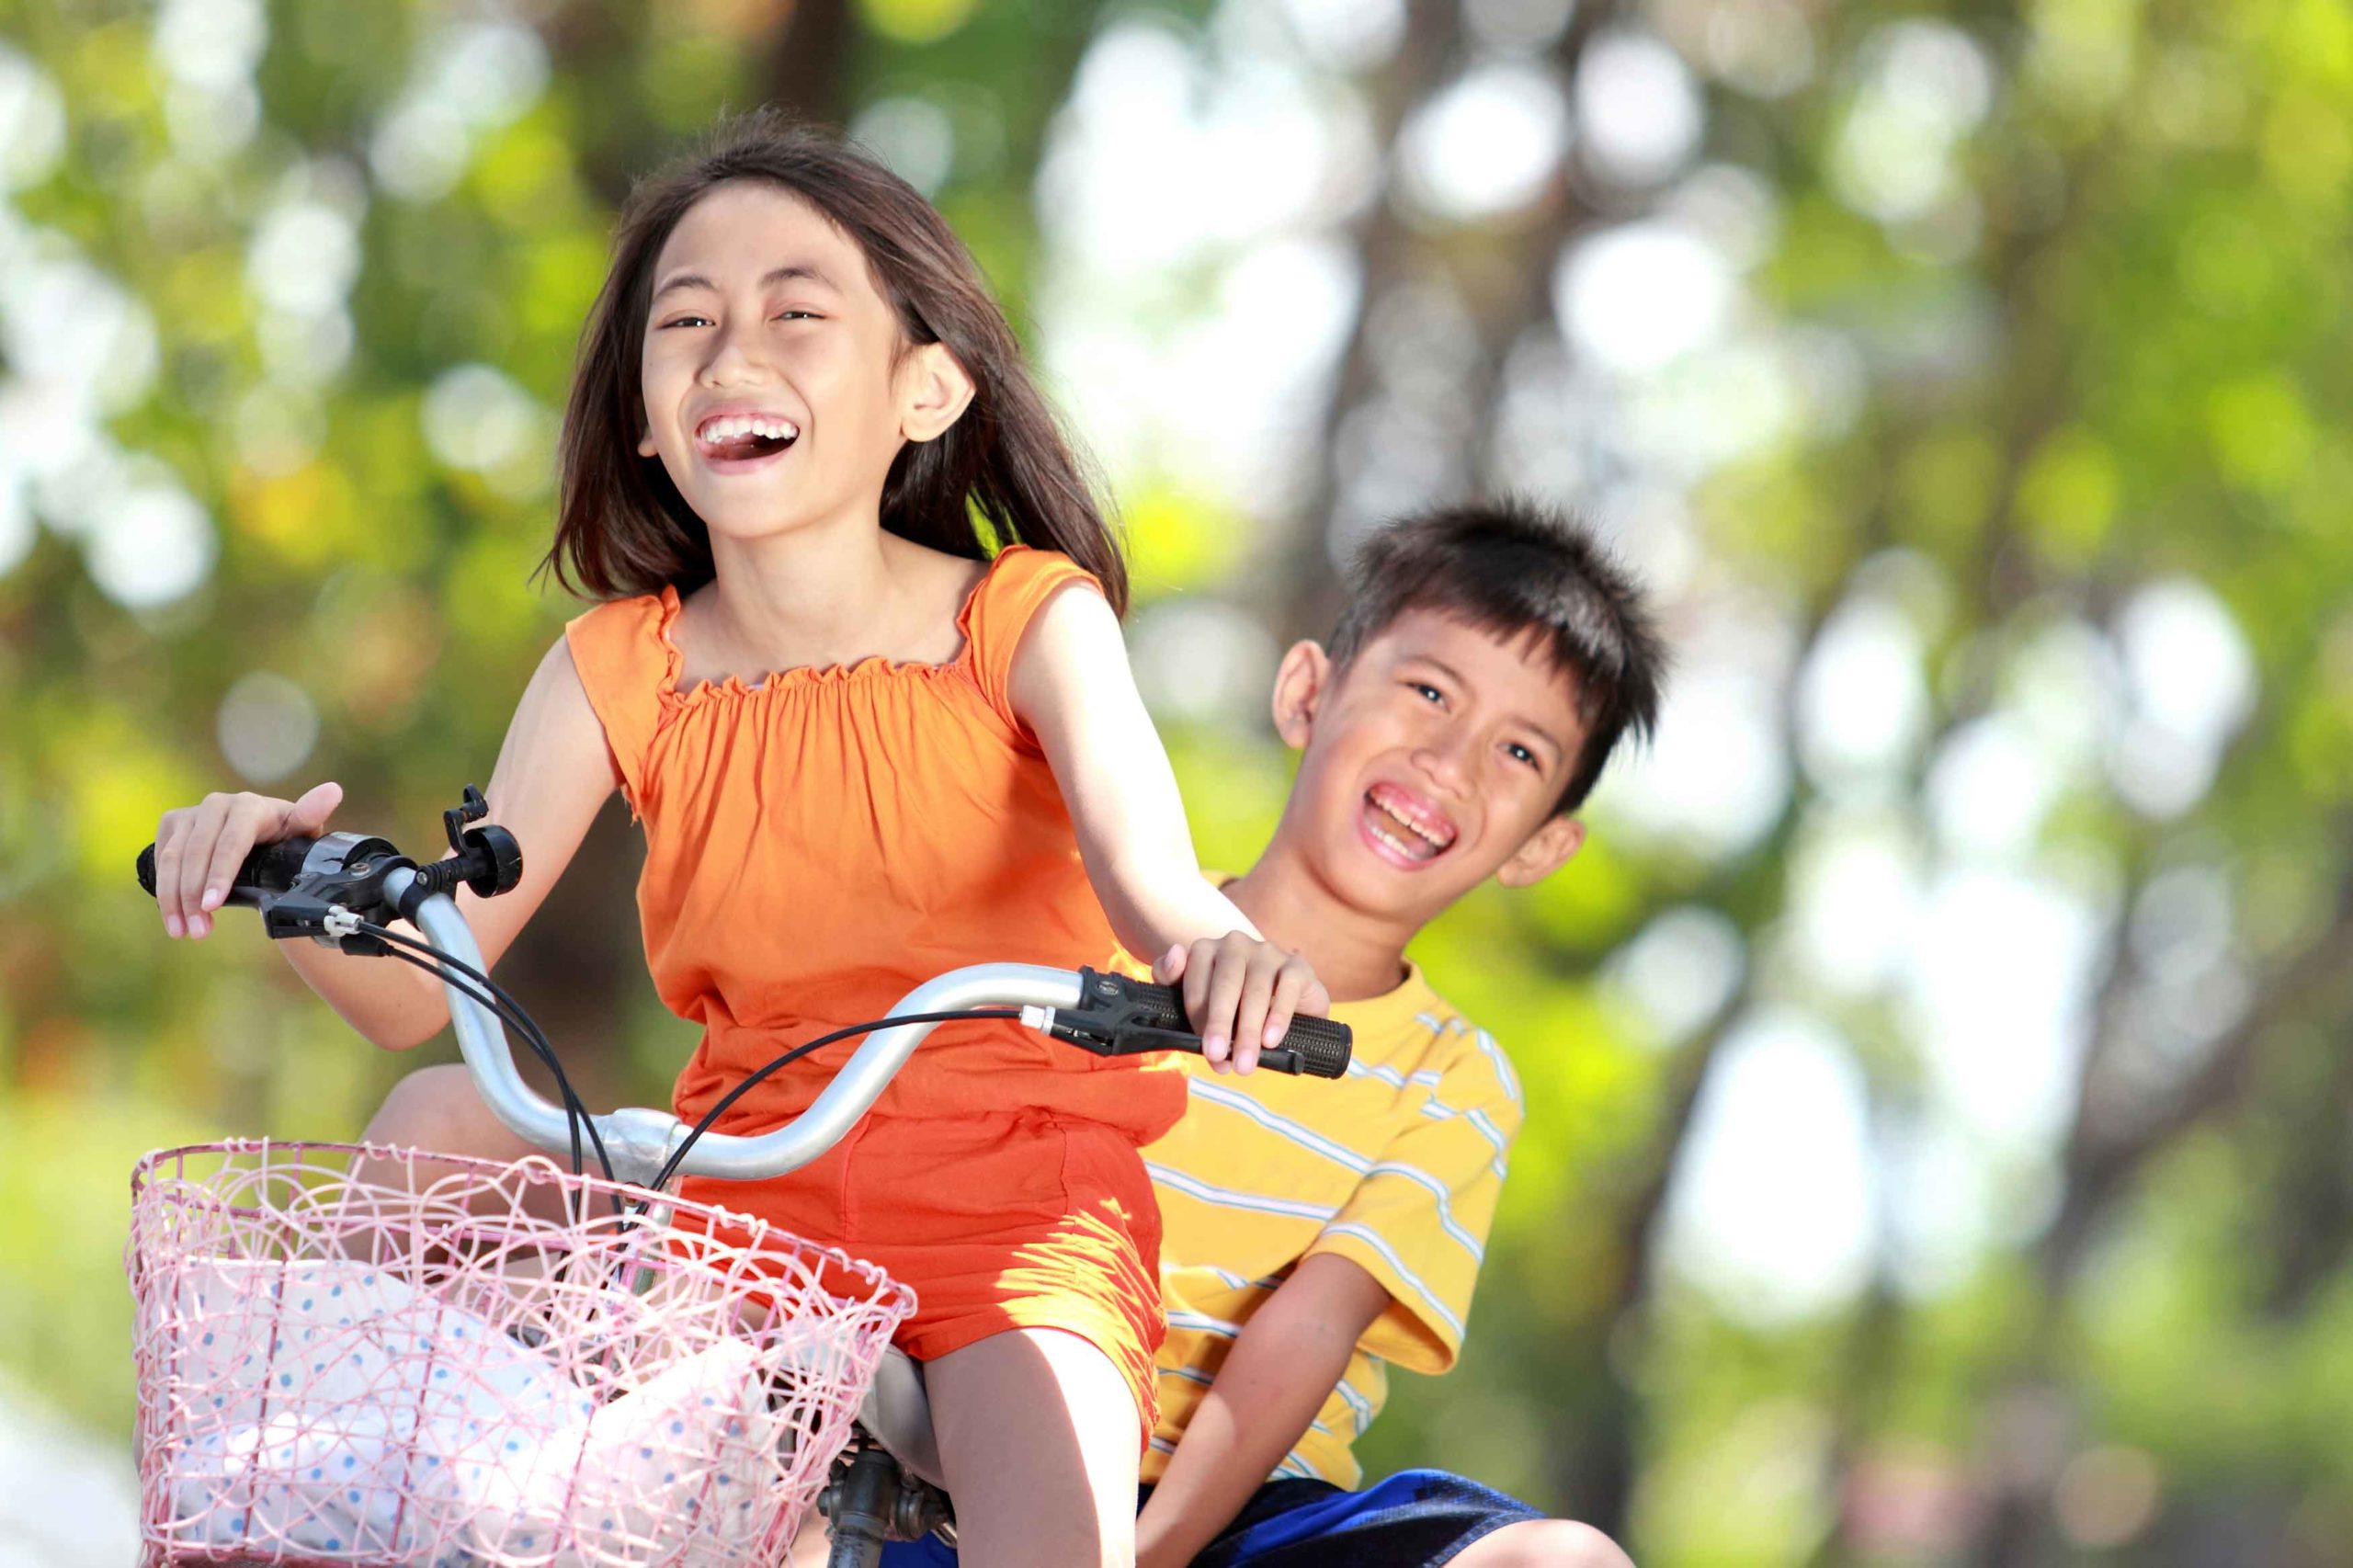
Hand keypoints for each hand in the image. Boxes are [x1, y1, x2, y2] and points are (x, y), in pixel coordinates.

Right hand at [153, 782, 342, 939]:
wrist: (261, 831)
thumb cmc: (286, 835)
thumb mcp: (302, 829)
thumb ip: (312, 814)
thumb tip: (333, 791)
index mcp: (249, 807)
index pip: (230, 844)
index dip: (219, 875)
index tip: (212, 905)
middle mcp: (217, 804)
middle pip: (197, 854)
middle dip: (193, 896)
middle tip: (197, 932)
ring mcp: (192, 813)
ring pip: (174, 858)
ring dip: (174, 898)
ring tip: (182, 932)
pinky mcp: (173, 823)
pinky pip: (162, 858)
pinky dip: (164, 889)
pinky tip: (173, 916)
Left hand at [1153, 933, 1329, 1073]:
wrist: (1281, 1004)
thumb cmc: (1228, 1004)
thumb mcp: (1195, 997)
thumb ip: (1170, 977)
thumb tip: (1175, 955)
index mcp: (1205, 950)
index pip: (1197, 981)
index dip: (1199, 1017)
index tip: (1204, 1049)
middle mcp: (1235, 945)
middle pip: (1226, 983)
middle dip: (1220, 1023)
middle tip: (1217, 1057)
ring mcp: (1267, 952)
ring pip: (1257, 989)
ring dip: (1249, 1029)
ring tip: (1245, 1062)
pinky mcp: (1296, 965)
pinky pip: (1288, 987)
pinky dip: (1279, 1016)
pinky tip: (1271, 1040)